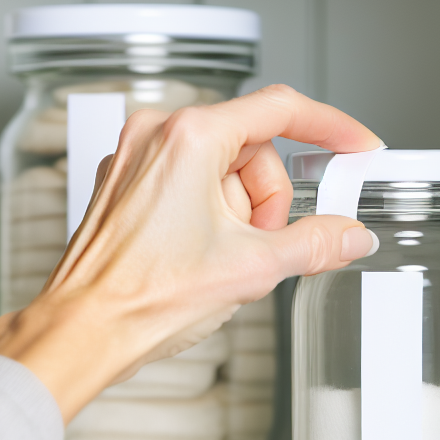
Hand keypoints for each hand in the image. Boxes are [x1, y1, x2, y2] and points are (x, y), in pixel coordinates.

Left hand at [0, 84, 381, 420]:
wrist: (84, 331)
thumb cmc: (143, 297)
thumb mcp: (252, 268)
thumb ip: (315, 243)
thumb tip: (348, 235)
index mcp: (188, 137)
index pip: (280, 109)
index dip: (330, 128)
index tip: (355, 145)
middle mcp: (155, 135)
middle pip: (251, 147)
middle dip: (268, 199)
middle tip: (263, 245)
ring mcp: (135, 159)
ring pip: (220, 168)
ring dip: (238, 213)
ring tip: (219, 257)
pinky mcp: (125, 185)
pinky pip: (188, 182)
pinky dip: (208, 213)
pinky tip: (199, 254)